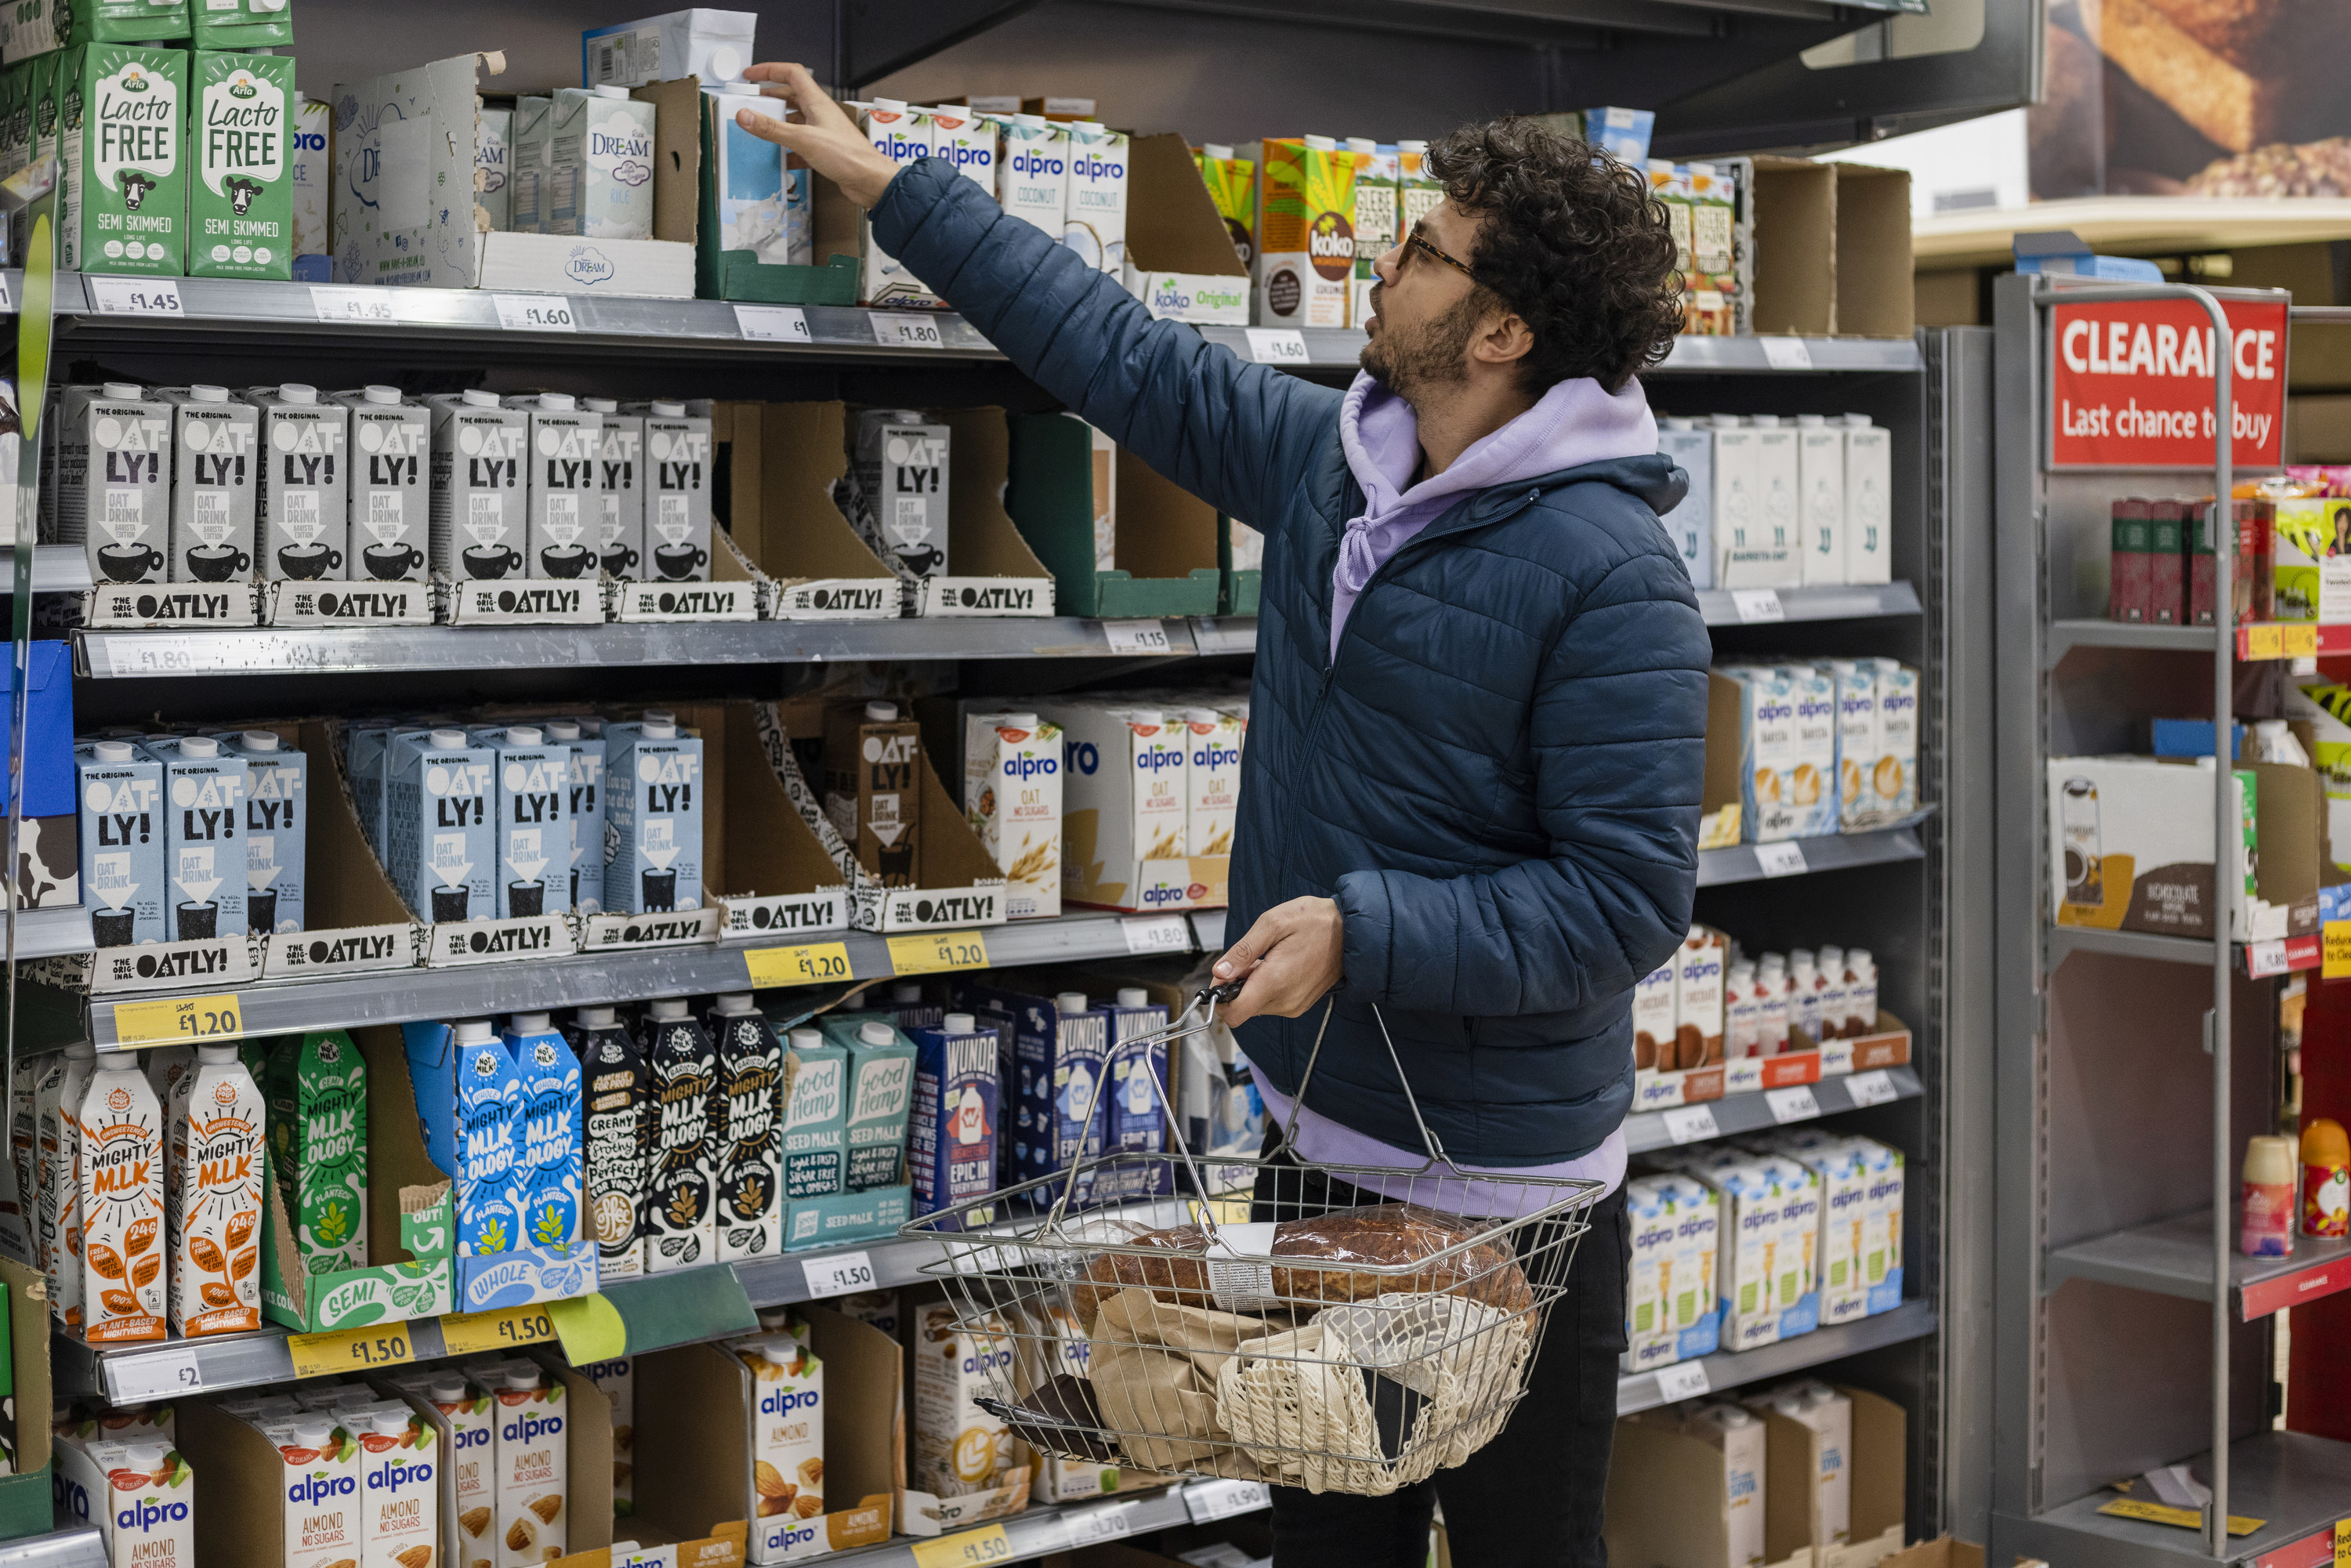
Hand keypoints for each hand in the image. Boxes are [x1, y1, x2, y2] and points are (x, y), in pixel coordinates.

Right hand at [732, 61, 903, 209]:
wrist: (871, 181)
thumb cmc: (849, 156)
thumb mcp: (803, 139)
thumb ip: (772, 128)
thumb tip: (746, 115)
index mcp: (817, 102)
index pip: (791, 73)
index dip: (770, 70)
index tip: (751, 75)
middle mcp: (820, 113)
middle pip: (791, 97)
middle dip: (769, 98)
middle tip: (752, 103)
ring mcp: (823, 131)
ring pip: (795, 122)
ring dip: (778, 125)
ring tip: (760, 130)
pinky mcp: (825, 150)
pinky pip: (801, 145)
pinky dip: (788, 149)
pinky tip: (780, 158)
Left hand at [1213, 897, 1343, 1026]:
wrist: (1352, 930)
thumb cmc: (1314, 921)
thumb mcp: (1272, 923)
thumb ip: (1243, 951)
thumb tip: (1220, 972)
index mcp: (1274, 982)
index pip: (1234, 1013)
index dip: (1220, 996)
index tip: (1223, 975)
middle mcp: (1285, 1001)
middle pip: (1242, 1009)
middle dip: (1236, 986)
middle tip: (1249, 959)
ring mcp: (1295, 1005)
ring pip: (1256, 1006)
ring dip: (1252, 986)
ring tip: (1268, 959)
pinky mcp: (1301, 1004)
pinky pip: (1272, 1003)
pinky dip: (1267, 988)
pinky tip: (1278, 966)